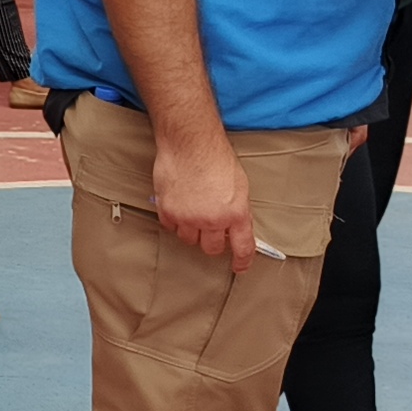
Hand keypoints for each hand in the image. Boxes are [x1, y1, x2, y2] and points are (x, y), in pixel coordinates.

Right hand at [150, 126, 254, 272]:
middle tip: (209, 229)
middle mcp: (212, 219)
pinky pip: (170, 227)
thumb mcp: (239, 186)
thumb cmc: (216, 158)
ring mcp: (188, 217)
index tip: (239, 267)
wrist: (190, 143)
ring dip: (191, 230)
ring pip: (188, 239)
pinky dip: (174, 220)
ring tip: (191, 210)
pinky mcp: (168, 211)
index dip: (241, 261)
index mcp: (236, 213)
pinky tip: (178, 204)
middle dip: (212, 241)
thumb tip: (234, 227)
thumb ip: (237, 210)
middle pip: (211, 248)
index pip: (242, 247)